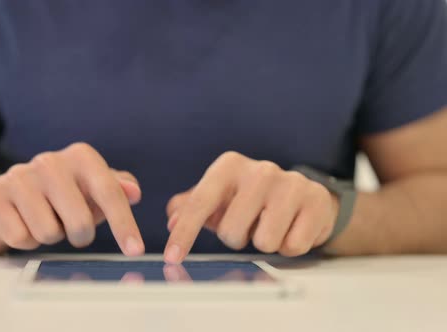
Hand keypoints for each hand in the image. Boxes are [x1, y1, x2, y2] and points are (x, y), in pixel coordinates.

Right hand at [0, 142, 144, 255]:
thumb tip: (134, 192)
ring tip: (44, 219)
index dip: (124, 225)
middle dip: (80, 236)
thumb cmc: (61, 194)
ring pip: (48, 234)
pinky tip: (22, 222)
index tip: (134, 251)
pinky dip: (26, 240)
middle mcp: (50, 161)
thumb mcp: (92, 188)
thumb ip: (117, 189)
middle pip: (80, 223)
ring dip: (50, 236)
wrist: (6, 195)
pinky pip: (21, 238)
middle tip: (71, 228)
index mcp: (81, 156)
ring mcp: (20, 176)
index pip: (109, 193)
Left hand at [164, 152, 338, 263]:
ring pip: (264, 242)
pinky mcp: (316, 201)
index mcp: (229, 166)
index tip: (173, 256)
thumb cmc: (253, 199)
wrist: (305, 197)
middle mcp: (260, 170)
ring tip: (270, 225)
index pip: (200, 203)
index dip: (184, 234)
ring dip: (264, 243)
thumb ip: (191, 207)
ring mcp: (291, 184)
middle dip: (236, 238)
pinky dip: (289, 246)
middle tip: (248, 225)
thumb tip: (173, 219)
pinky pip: (293, 247)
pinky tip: (291, 228)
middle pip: (231, 231)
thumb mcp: (219, 198)